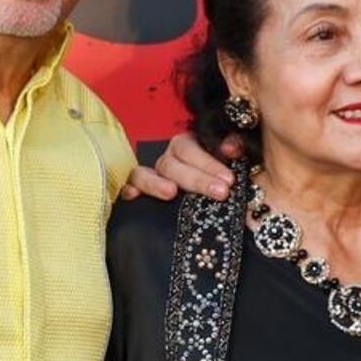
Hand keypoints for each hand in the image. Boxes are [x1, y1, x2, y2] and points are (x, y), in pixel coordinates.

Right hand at [119, 130, 240, 201]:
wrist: (207, 213)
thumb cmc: (222, 183)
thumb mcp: (231, 168)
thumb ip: (233, 150)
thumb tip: (233, 148)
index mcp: (189, 148)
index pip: (192, 147)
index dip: (209, 162)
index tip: (229, 179)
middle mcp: (168, 160)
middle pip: (172, 162)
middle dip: (197, 178)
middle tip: (220, 192)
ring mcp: (150, 176)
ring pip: (144, 173)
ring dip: (156, 183)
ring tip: (171, 192)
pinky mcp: (136, 194)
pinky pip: (126, 188)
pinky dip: (129, 190)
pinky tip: (133, 195)